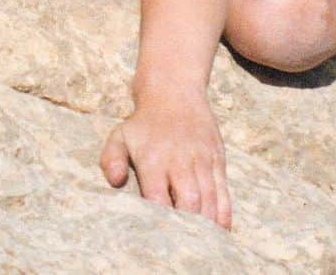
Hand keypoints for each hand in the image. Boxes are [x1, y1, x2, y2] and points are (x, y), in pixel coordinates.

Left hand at [100, 93, 231, 229]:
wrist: (174, 90)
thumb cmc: (144, 121)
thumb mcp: (120, 134)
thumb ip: (111, 158)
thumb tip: (115, 181)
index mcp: (153, 158)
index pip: (158, 198)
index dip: (160, 220)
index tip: (158, 235)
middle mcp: (179, 160)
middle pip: (189, 202)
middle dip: (188, 227)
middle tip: (184, 243)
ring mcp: (201, 159)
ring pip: (209, 199)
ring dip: (207, 224)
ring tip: (202, 242)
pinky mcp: (217, 159)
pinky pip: (224, 192)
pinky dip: (223, 213)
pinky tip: (220, 229)